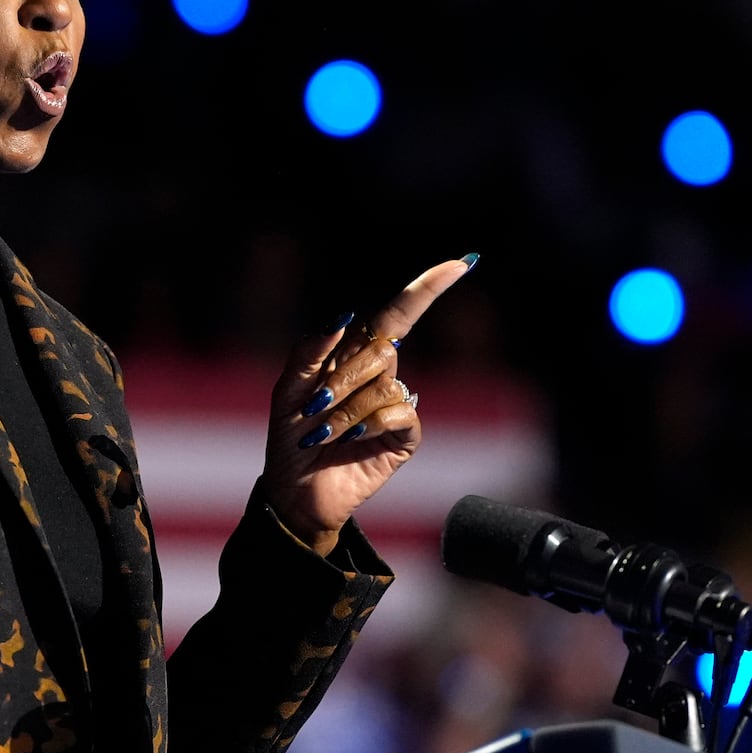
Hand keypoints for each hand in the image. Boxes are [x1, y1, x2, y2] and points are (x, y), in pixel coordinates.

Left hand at [262, 255, 476, 554]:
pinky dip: (371, 422)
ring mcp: (396, 404)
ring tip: (324, 433)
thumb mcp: (289, 388)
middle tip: (313, 406)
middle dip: (342, 378)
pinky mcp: (405, 435)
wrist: (295, 489)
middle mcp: (381, 374)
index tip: (462, 263)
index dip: (427, 289)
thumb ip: (310, 350)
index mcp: (355, 356)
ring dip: (347, 410)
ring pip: (387, 384)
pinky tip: (353, 439)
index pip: (397, 314)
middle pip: (382, 349)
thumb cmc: (291, 436)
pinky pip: (400, 412)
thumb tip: (344, 317)